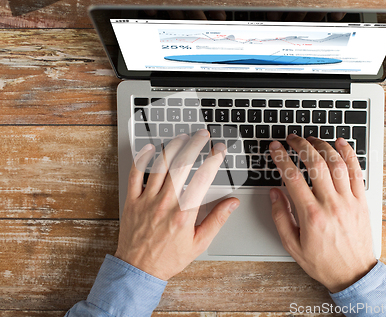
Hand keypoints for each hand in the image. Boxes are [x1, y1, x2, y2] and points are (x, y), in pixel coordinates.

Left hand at [115, 130, 239, 279]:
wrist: (139, 270)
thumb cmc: (169, 258)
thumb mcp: (199, 243)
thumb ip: (217, 220)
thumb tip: (232, 203)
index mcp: (184, 213)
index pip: (203, 178)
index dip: (213, 160)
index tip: (219, 150)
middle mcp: (166, 203)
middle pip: (181, 165)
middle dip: (194, 145)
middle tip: (202, 135)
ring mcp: (147, 200)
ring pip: (160, 165)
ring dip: (173, 147)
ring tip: (183, 137)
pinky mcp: (133, 201)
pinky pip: (135, 174)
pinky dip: (142, 159)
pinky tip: (151, 148)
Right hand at [269, 135, 375, 292]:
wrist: (353, 274)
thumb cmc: (323, 262)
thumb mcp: (292, 245)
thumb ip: (280, 217)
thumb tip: (274, 193)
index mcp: (311, 215)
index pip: (292, 177)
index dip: (281, 158)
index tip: (275, 148)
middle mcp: (331, 204)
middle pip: (315, 164)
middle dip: (301, 145)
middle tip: (292, 138)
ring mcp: (349, 201)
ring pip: (336, 163)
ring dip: (323, 146)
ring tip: (311, 139)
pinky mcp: (362, 200)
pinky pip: (357, 171)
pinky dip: (349, 154)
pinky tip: (340, 143)